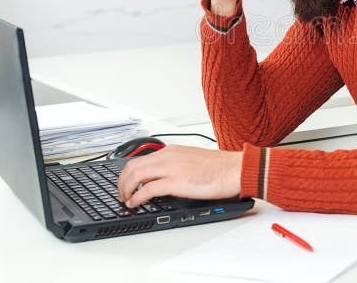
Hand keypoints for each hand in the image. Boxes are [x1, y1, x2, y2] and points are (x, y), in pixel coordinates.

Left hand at [117, 145, 242, 207]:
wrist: (235, 169)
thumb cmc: (220, 167)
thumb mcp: (192, 160)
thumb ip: (176, 164)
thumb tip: (164, 176)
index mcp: (172, 150)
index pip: (139, 159)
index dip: (127, 174)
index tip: (125, 184)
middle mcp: (168, 156)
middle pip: (131, 166)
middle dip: (121, 182)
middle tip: (122, 194)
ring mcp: (171, 168)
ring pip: (135, 176)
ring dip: (126, 190)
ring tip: (126, 201)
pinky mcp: (176, 182)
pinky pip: (147, 189)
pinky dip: (136, 198)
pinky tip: (135, 204)